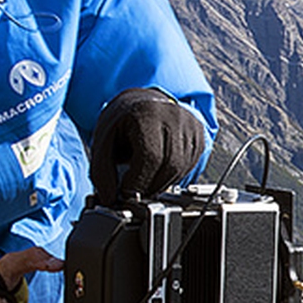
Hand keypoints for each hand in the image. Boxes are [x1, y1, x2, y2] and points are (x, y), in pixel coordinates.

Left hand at [91, 88, 205, 200]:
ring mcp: (191, 126)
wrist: (142, 104)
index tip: (126, 190)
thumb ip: (102, 171)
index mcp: (148, 113)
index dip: (139, 180)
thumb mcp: (103, 141)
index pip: (151, 156)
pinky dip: (172, 176)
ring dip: (161, 183)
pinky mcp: (200, 136)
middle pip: (170, 165)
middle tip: (135, 190)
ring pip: (181, 169)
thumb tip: (109, 198)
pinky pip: (190, 167)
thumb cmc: (123, 121)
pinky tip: (158, 169)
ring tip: (144, 179)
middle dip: (151, 185)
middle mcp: (175, 117)